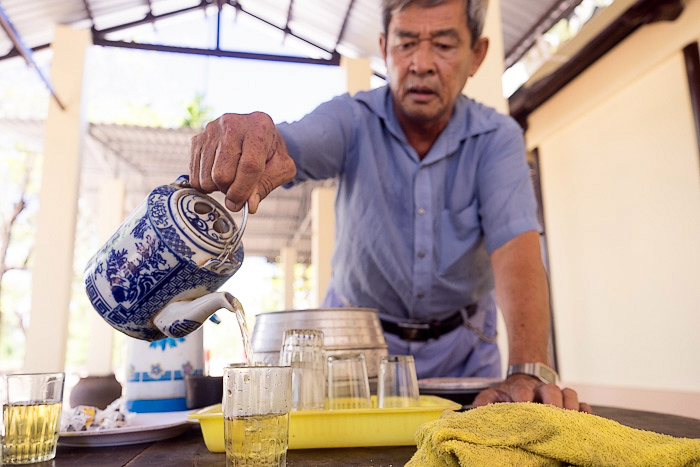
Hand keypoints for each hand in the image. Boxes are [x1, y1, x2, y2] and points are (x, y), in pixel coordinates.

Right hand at [189, 112, 296, 212]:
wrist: (256, 131)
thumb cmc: (270, 150)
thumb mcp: (281, 168)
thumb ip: (266, 186)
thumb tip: (249, 206)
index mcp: (259, 128)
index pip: (249, 166)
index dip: (243, 191)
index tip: (240, 204)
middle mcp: (232, 124)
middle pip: (222, 174)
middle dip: (229, 190)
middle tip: (237, 189)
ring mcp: (211, 130)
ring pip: (206, 177)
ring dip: (217, 188)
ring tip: (229, 180)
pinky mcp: (197, 139)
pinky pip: (194, 174)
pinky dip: (205, 183)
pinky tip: (217, 176)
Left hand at [472, 374, 591, 412]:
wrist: (525, 381)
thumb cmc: (509, 395)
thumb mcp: (493, 396)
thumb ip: (483, 402)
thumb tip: (474, 409)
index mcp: (521, 388)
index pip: (522, 390)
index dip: (523, 398)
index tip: (523, 406)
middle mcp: (541, 389)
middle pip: (551, 390)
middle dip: (552, 403)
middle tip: (552, 416)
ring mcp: (558, 394)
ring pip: (569, 394)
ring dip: (570, 407)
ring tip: (568, 421)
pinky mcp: (571, 402)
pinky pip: (583, 404)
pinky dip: (584, 413)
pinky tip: (582, 422)